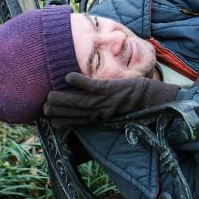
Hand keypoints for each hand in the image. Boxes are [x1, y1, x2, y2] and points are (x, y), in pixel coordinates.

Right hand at [43, 72, 178, 126]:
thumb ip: (104, 112)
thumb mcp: (119, 111)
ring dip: (64, 99)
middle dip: (59, 111)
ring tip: (50, 96)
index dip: (64, 121)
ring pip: (81, 101)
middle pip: (77, 112)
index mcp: (104, 117)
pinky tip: (68, 77)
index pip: (80, 121)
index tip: (50, 120)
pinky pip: (93, 86)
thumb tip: (93, 110)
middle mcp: (103, 111)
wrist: (154, 98)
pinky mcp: (112, 89)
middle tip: (44, 108)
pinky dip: (80, 82)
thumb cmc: (137, 103)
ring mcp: (107, 100)